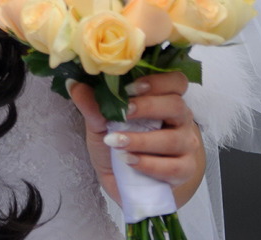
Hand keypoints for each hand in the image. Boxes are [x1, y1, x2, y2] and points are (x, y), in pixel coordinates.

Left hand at [67, 73, 205, 208]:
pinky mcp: (185, 170)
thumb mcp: (99, 123)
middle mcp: (180, 120)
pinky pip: (174, 167)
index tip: (130, 88)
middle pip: (177, 106)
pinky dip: (149, 164)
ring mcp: (186, 146)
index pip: (175, 81)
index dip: (158, 81)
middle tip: (124, 112)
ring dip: (142, 140)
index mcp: (163, 100)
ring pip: (174, 139)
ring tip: (116, 142)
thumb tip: (74, 84)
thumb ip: (92, 105)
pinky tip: (129, 161)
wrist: (122, 179)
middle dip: (148, 107)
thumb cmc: (116, 143)